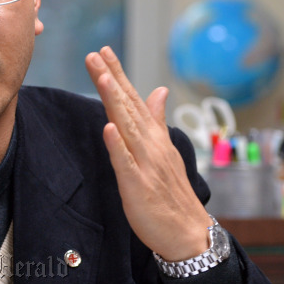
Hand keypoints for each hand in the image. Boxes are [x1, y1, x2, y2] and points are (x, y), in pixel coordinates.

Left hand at [85, 46, 211, 260]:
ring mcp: (144, 162)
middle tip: (95, 54)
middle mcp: (149, 143)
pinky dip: (117, 145)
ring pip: (126, 126)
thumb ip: (157, 119)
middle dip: (110, 79)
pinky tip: (108, 127)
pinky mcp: (138, 183)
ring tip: (102, 78)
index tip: (102, 51)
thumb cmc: (171, 190)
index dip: (117, 75)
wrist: (188, 231)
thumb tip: (159, 90)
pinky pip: (125, 162)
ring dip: (114, 102)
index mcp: (152, 135)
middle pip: (126, 106)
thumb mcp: (164, 149)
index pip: (132, 98)